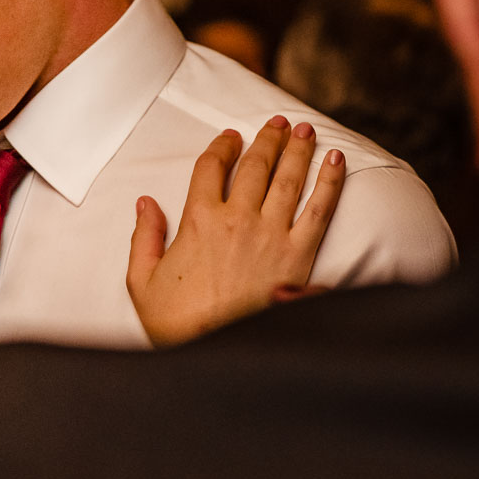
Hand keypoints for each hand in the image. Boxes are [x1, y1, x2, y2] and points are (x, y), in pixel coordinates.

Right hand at [127, 116, 345, 346]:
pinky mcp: (299, 255)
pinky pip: (320, 209)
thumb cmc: (178, 324)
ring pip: (288, 178)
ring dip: (297, 149)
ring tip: (304, 130)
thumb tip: (145, 203)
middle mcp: (237, 219)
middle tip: (276, 123)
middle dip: (266, 139)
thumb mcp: (142, 282)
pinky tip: (336, 162)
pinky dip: (330, 181)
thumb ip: (144, 237)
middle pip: (255, 166)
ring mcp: (271, 234)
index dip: (222, 147)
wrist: (218, 354)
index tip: (231, 137)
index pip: (211, 168)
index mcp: (198, 221)